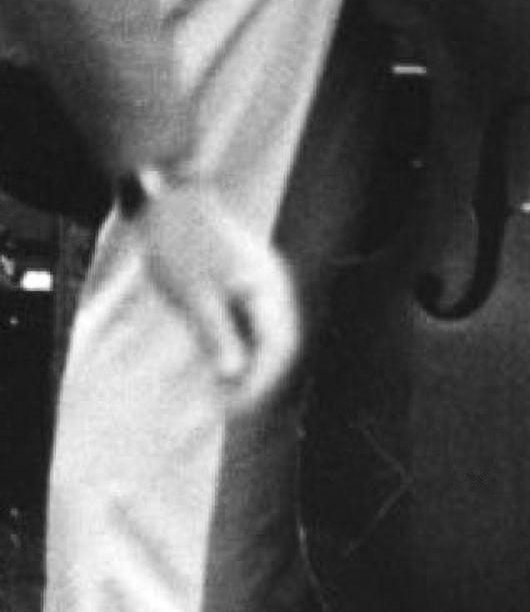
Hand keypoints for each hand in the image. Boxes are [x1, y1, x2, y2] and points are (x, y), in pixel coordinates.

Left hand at [135, 184, 299, 412]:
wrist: (170, 199)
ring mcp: (259, 286)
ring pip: (265, 339)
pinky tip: (215, 372)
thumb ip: (216, 335)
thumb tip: (233, 376)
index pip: (278, 347)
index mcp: (267, 288)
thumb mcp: (194, 295)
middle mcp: (271, 288)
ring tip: (218, 400)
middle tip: (223, 412)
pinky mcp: (242, 286)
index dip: (258, 383)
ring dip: (247, 371)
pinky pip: (249, 328)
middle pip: (278, 346)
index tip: (229, 410)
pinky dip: (237, 352)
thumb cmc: (180, 244)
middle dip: (256, 382)